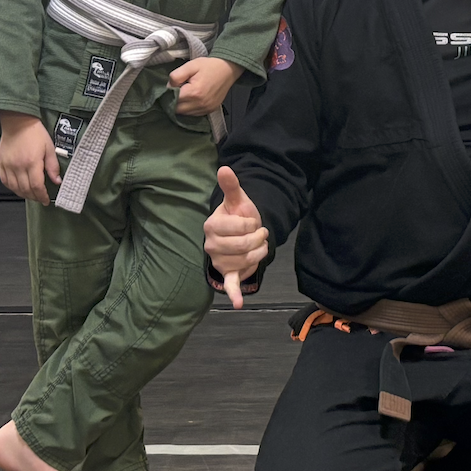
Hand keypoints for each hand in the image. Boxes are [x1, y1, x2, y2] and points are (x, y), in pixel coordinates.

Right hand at [0, 111, 58, 204]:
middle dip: (34, 197)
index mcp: (32, 162)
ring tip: (31, 195)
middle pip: (25, 189)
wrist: (18, 122)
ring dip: (24, 194)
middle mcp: (19, 166)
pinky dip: (12, 188)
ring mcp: (8, 166)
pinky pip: (5, 181)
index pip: (36, 186)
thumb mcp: (49, 147)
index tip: (46, 200)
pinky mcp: (2, 164)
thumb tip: (57, 180)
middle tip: (40, 198)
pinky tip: (19, 188)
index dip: (42, 196)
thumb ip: (53, 166)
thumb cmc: (34, 132)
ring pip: (15, 188)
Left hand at [171, 56, 239, 115]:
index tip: (171, 86)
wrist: (228, 69)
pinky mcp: (210, 110)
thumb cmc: (208, 66)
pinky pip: (194, 114)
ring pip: (185, 114)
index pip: (172, 99)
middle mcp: (200, 104)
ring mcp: (206, 109)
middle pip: (177, 109)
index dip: (168, 93)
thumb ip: (176, 76)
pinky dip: (189, 109)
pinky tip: (191, 99)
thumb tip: (168, 87)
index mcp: (194, 92)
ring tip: (184, 95)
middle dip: (173, 101)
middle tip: (176, 91)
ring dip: (181, 106)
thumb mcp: (190, 65)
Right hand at [205, 166, 268, 307]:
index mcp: (211, 226)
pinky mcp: (226, 273)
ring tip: (257, 246)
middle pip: (245, 246)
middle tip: (259, 234)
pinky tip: (238, 302)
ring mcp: (218, 261)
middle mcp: (210, 245)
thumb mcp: (237, 200)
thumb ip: (231, 186)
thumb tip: (224, 168)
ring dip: (259, 253)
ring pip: (247, 261)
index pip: (242, 228)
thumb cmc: (238, 215)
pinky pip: (229, 284)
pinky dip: (234, 294)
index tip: (252, 222)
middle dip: (259, 239)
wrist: (241, 232)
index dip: (254, 225)